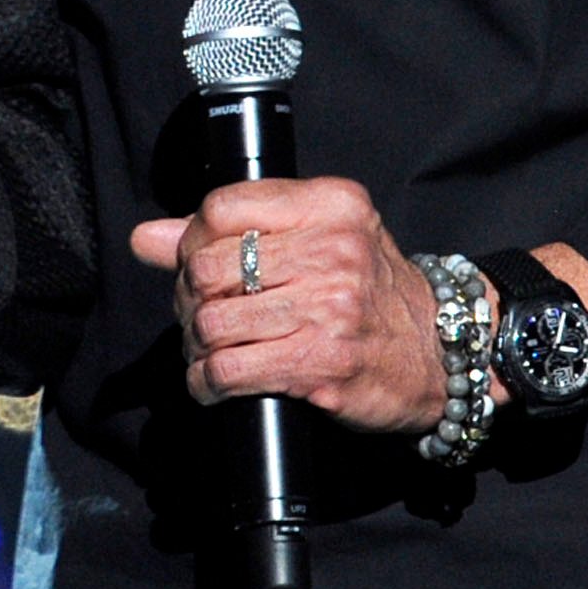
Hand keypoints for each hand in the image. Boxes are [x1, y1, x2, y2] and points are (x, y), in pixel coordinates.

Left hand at [128, 176, 451, 431]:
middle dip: (187, 298)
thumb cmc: (372, 293)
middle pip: (207, 266)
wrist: (442, 354)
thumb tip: (145, 237)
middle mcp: (332, 250)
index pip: (221, 207)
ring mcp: (329, 309)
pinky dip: (207, 382)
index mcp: (329, 205)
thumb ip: (234, 230)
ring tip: (207, 350)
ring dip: (196, 344)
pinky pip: (230, 370)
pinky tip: (213, 384)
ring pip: (212, 320)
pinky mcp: (322, 364)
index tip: (196, 264)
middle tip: (199, 315)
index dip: (191, 240)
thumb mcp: (317, 238)